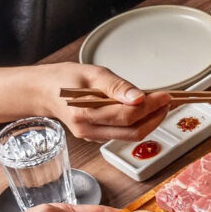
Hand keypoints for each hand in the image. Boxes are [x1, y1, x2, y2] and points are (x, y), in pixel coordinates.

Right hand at [40, 63, 170, 141]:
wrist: (44, 91)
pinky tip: (142, 110)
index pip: (127, 115)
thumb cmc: (65, 79)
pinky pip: (123, 135)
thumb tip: (139, 98)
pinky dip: (138, 123)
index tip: (165, 96)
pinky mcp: (96, 138)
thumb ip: (117, 86)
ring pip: (130, 136)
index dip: (150, 107)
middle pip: (132, 131)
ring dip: (149, 122)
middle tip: (166, 102)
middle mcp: (88, 129)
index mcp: (84, 112)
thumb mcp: (92, 73)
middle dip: (155, 118)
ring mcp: (92, 137)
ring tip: (158, 105)